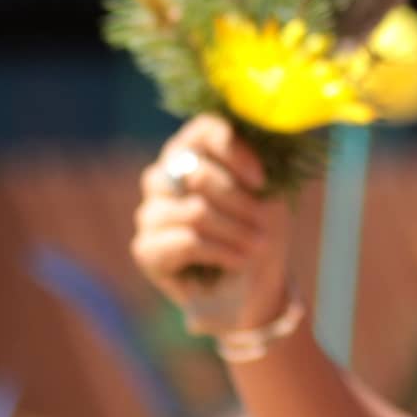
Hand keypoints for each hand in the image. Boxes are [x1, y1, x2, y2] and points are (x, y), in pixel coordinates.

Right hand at [130, 116, 296, 339]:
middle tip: (267, 228)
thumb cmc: (260, 232)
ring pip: (195, 211)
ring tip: (257, 247)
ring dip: (235, 232)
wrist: (249, 287)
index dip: (234, 151)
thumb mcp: (270, 198)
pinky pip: (186, 242)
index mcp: (194, 151)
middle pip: (199, 174)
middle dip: (241, 204)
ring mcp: (150, 211)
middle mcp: (165, 175)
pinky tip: (238, 260)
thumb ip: (258, 170)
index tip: (261, 181)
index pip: (205, 129)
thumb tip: (257, 164)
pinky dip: (220, 252)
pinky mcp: (145, 248)